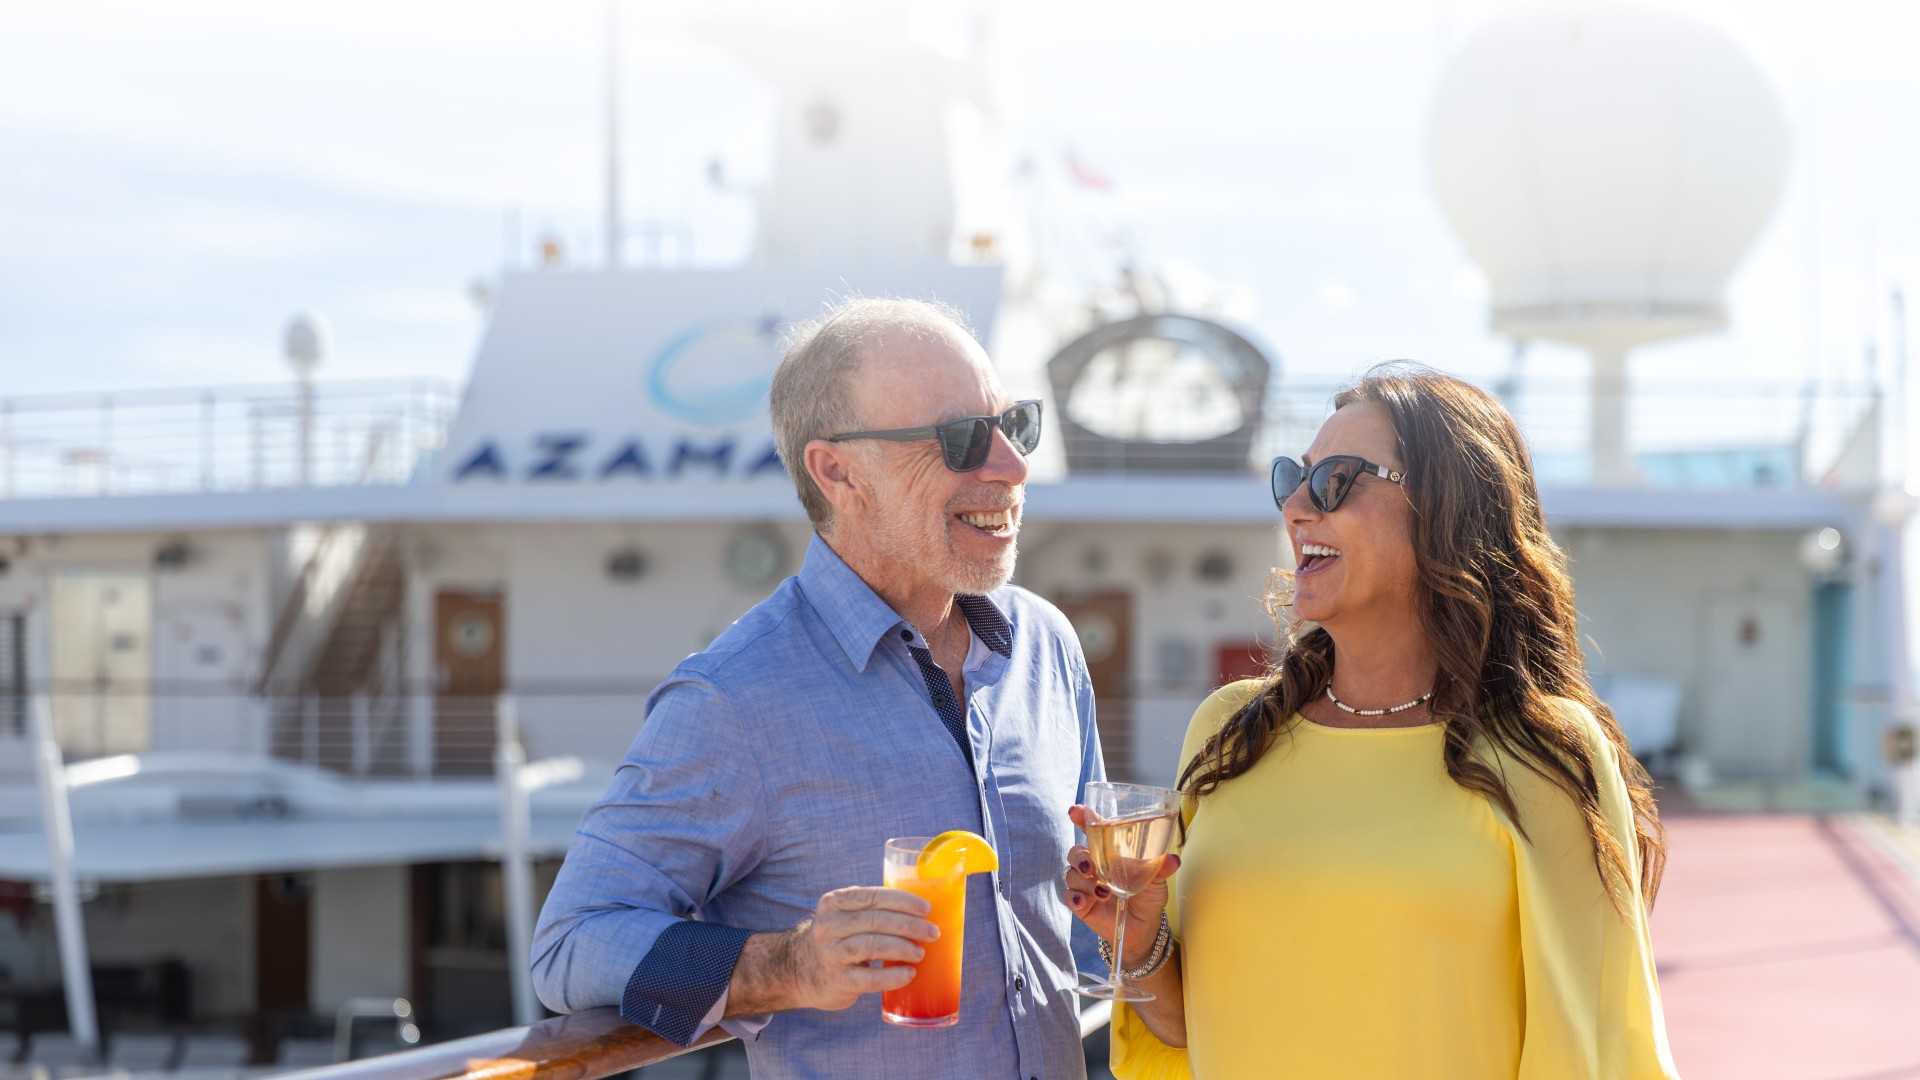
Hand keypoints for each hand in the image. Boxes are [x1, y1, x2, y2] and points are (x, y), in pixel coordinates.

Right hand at [776, 886, 941, 1011]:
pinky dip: (894, 976)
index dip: (903, 901)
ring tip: (921, 953)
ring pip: (873, 946)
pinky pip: (870, 978)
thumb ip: (870, 909)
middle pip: (876, 920)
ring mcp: (831, 953)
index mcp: (834, 902)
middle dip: (910, 926)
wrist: (797, 971)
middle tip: (932, 933)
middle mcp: (829, 925)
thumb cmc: (836, 939)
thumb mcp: (842, 916)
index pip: (873, 896)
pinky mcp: (837, 981)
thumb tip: (921, 912)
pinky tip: (909, 974)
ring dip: (903, 948)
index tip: (926, 909)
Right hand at [1061, 805, 1179, 967]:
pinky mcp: (1081, 904)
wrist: (1143, 928)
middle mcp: (1094, 865)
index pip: (1092, 830)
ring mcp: (1085, 884)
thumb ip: (1160, 868)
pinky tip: (1085, 902)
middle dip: (1079, 857)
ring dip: (1083, 882)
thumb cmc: (1148, 896)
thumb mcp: (1157, 880)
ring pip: (1071, 874)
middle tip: (1090, 867)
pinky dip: (1075, 898)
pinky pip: (1069, 896)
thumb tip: (1172, 860)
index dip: (1082, 818)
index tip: (1075, 811)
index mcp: (1110, 852)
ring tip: (1103, 893)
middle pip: (1075, 852)